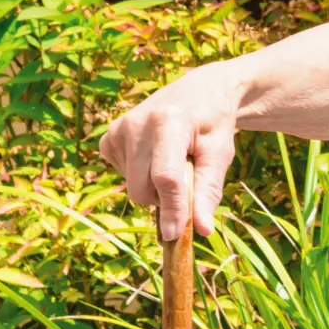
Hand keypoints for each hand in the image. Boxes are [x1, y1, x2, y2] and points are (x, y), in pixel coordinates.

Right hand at [99, 63, 244, 240]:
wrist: (199, 93)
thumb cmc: (213, 126)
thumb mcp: (220, 155)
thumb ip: (208, 191)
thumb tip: (200, 230)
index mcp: (168, 122)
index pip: (165, 177)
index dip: (171, 208)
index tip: (175, 235)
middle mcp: (136, 123)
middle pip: (142, 189)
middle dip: (165, 198)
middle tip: (188, 180)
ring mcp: (117, 129)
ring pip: (132, 186)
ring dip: (154, 186)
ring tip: (173, 160)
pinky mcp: (108, 137)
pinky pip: (122, 176)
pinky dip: (141, 175)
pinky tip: (155, 155)